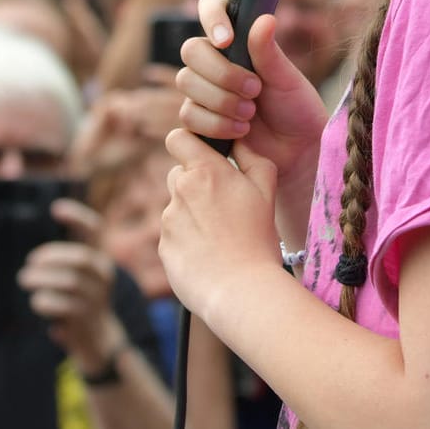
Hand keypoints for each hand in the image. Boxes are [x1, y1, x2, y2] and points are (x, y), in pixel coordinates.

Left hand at [19, 199, 119, 365]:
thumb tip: (31, 243)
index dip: (78, 216)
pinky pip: (63, 306)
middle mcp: (103, 274)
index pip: (95, 229)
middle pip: (81, 258)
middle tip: (30, 261)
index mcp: (99, 256)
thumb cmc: (77, 297)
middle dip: (52, 256)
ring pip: (70, 282)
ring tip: (25, 279)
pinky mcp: (86, 318)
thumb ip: (60, 258)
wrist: (96, 337)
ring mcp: (97, 297)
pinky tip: (36, 300)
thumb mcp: (76, 273)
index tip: (55, 208)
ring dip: (42, 279)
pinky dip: (44, 301)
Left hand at [160, 130, 280, 317]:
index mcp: (205, 171)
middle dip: (194, 182)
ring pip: (177, 207)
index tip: (203, 156)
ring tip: (220, 236)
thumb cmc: (259, 238)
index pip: (178, 138)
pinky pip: (174, 235)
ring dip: (193, 214)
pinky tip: (210, 255)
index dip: (189, 143)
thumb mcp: (266, 190)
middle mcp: (180, 191)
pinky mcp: (164, 247)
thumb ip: (251, 157)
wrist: (242, 291)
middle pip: (178, 174)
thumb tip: (238, 141)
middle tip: (221, 204)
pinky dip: (188, 240)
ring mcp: (168, 221)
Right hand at [176, 0, 326, 182]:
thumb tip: (265, 19)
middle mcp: (216, 59)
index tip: (227, 40)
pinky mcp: (198, 118)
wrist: (295, 151)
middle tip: (254, 89)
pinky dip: (216, 124)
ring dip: (221, 100)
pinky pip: (189, 114)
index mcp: (238, 39)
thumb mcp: (287, 78)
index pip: (211, 7)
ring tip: (251, 113)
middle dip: (221, 73)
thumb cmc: (295, 108)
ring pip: (186, 81)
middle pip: (191, 49)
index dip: (212, 17)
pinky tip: (241, 130)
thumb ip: (269, 52)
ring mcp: (204, 88)